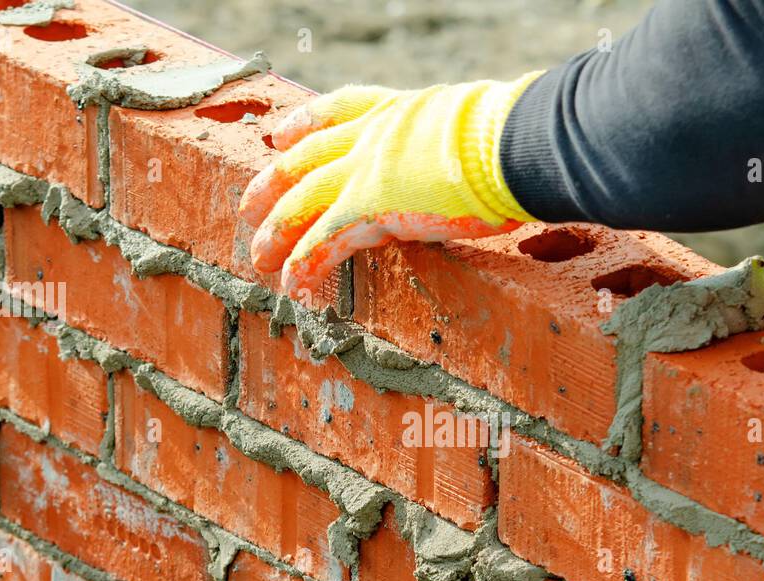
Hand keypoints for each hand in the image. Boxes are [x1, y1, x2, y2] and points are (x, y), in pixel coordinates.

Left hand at [239, 74, 542, 296]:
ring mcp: (366, 170)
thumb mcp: (475, 130)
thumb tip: (479, 163)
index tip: (280, 137)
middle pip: (305, 159)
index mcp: (398, 112)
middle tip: (248, 207)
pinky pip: (323, 241)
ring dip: (277, 233)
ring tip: (259, 260)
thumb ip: (456, 148)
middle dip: (272, 185)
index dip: (304, 124)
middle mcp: (373, 136)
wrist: (511, 143)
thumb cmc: (515, 139)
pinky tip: (292, 287)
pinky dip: (304, 265)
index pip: (337, 110)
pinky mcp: (369, 209)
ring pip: (303, 201)